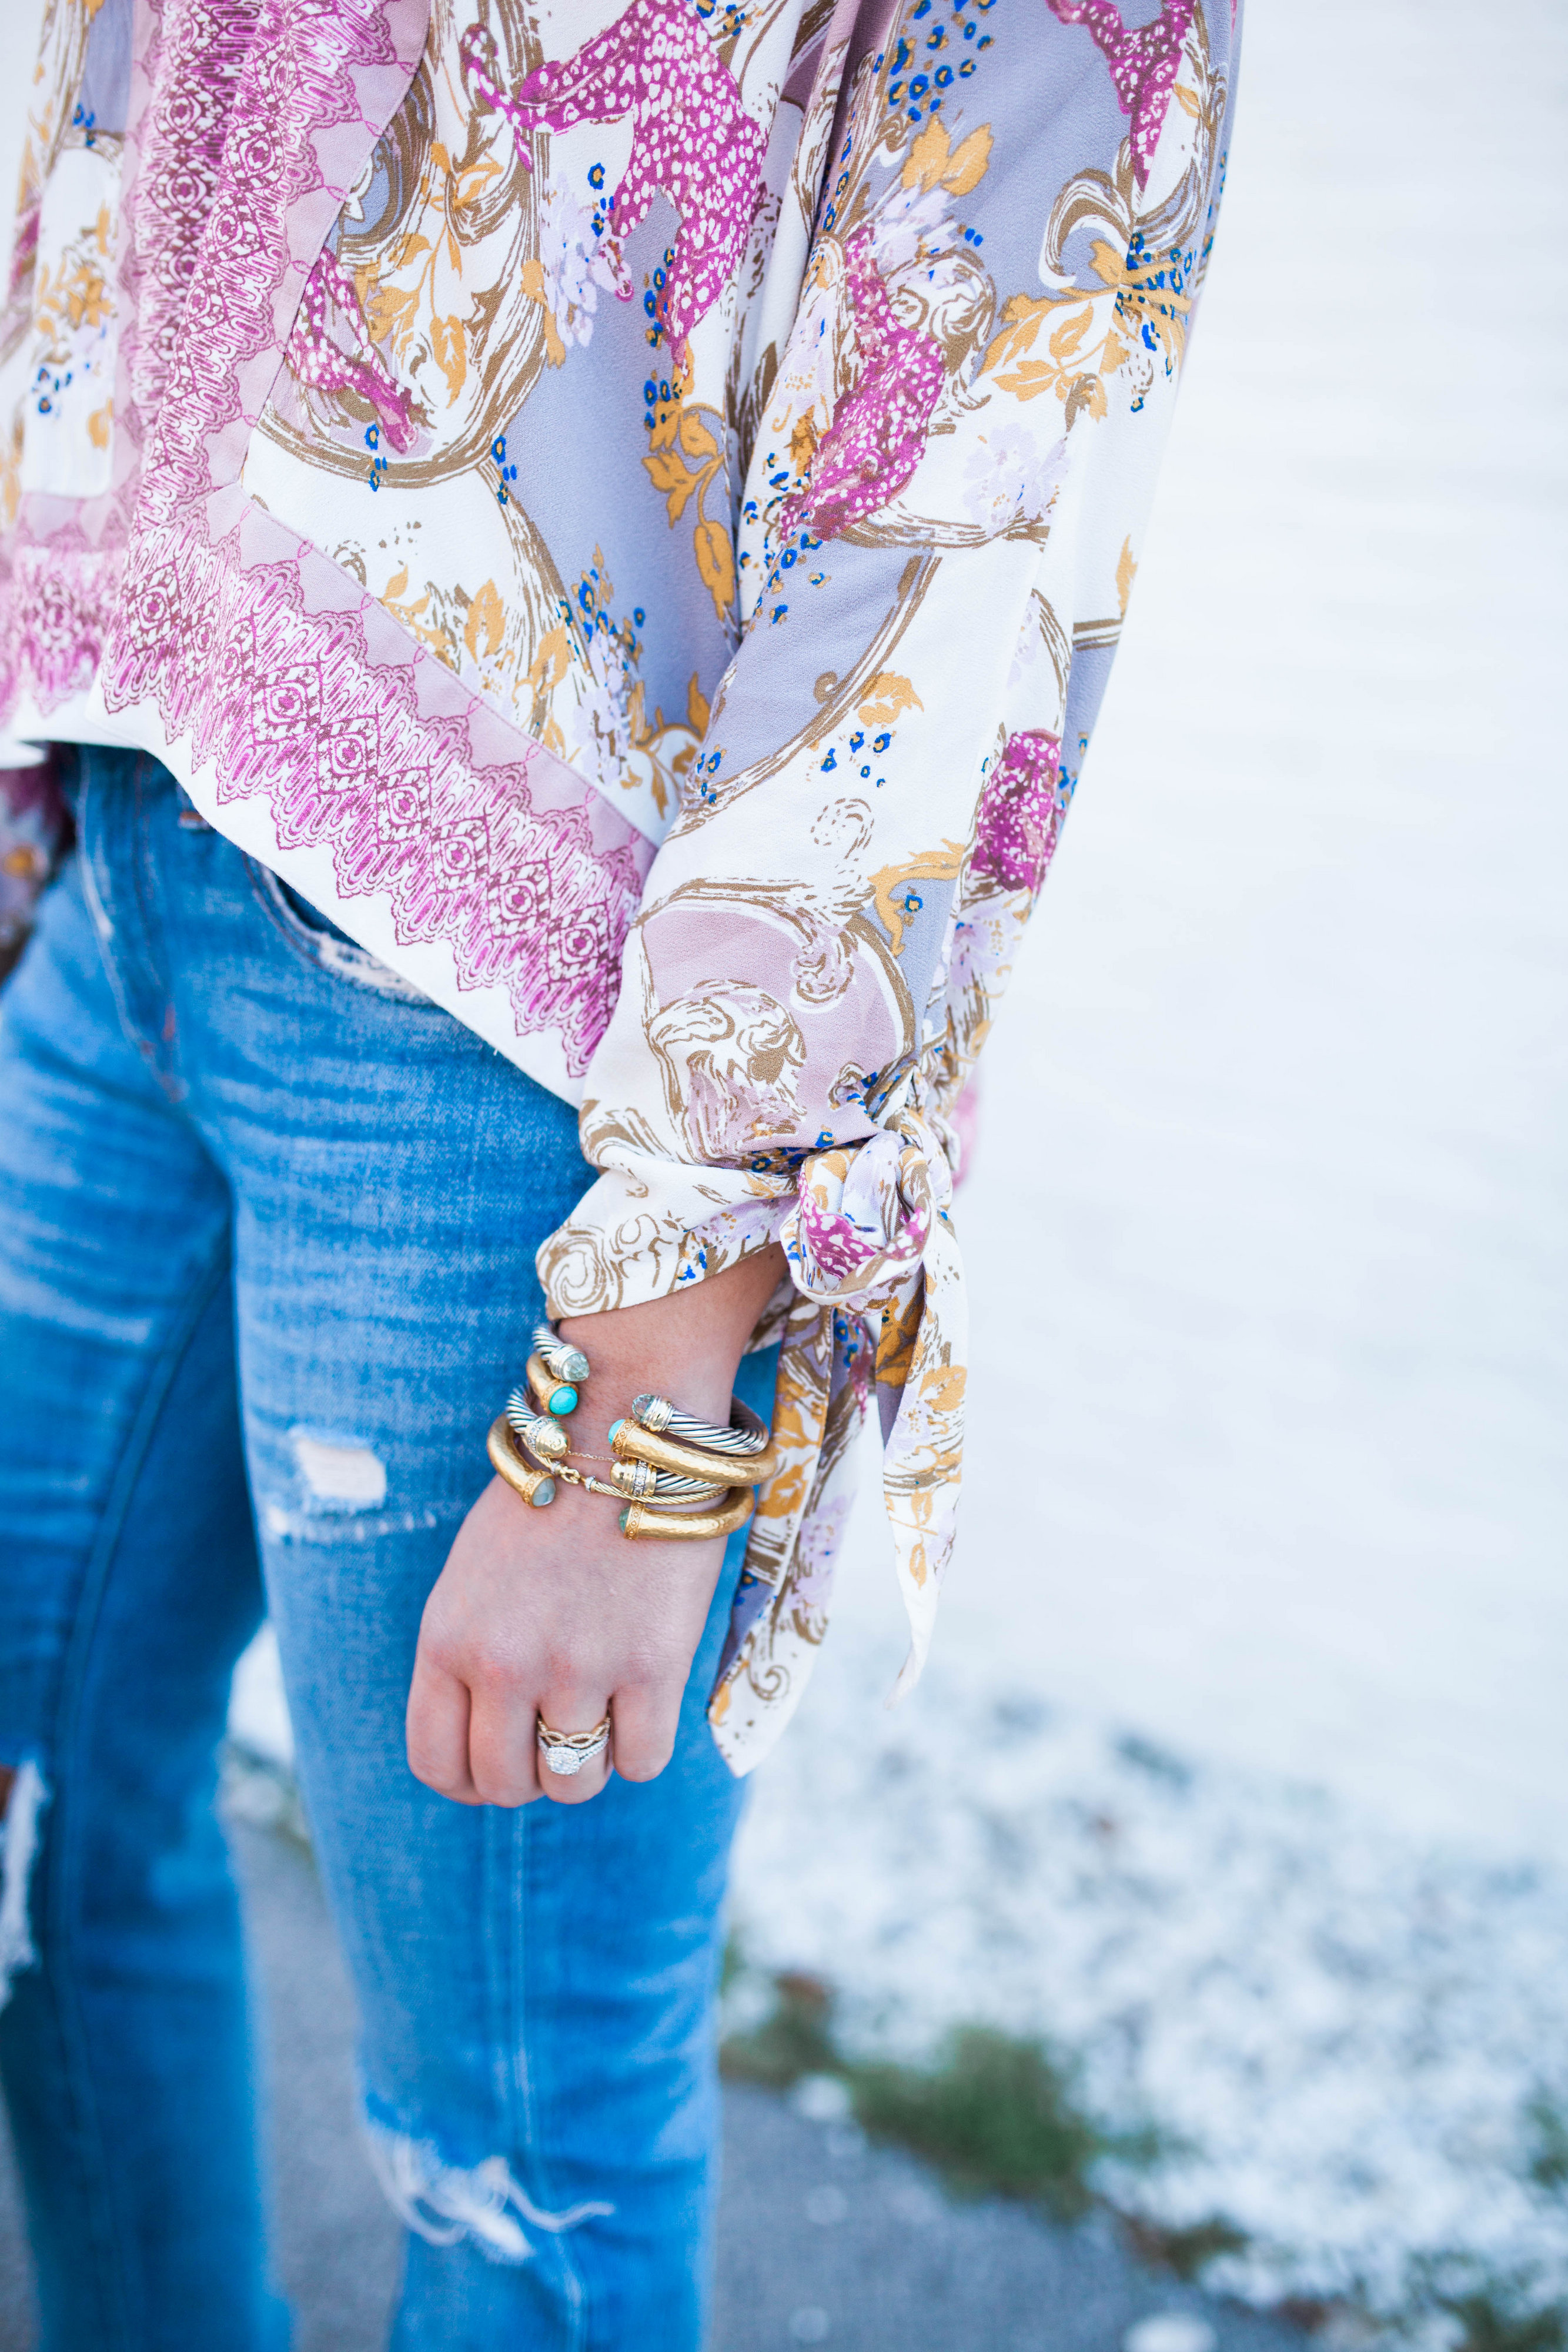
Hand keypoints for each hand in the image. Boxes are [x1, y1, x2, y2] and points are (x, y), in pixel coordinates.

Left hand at [405, 1245, 786, 1806]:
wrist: (625, 1429)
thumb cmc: (553, 1495)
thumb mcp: (473, 1574)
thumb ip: (469, 1653)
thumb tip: (494, 1734)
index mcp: (445, 1637)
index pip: (434, 1763)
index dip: (469, 1778)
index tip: (499, 1759)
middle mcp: (501, 1663)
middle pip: (505, 1785)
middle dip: (532, 1772)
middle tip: (558, 1730)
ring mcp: (576, 1668)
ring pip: (574, 1783)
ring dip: (589, 1761)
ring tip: (604, 1710)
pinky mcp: (650, 1665)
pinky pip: (641, 1761)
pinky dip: (642, 1746)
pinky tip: (645, 1699)